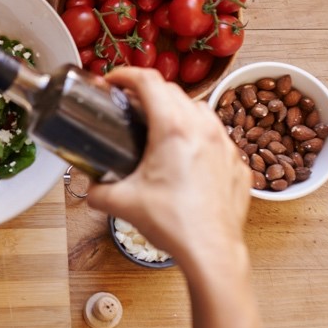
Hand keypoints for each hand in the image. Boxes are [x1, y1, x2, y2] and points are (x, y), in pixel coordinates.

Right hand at [85, 66, 251, 271]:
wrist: (211, 251)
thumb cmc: (175, 224)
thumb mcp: (122, 203)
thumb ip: (97, 190)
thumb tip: (90, 185)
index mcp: (173, 130)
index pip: (148, 82)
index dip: (125, 75)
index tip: (112, 81)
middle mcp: (203, 129)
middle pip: (173, 91)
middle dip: (148, 92)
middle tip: (128, 105)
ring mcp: (225, 145)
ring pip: (199, 109)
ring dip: (176, 110)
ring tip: (157, 127)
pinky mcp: (237, 163)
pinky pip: (216, 136)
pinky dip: (197, 135)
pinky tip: (184, 155)